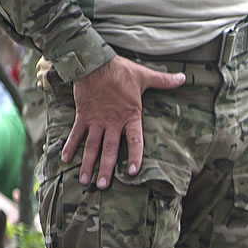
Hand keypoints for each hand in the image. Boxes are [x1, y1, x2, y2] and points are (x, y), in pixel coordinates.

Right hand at [63, 56, 186, 187]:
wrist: (93, 60)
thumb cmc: (120, 70)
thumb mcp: (144, 76)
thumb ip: (164, 81)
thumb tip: (183, 78)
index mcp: (130, 116)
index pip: (134, 140)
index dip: (133, 156)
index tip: (132, 172)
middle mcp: (112, 122)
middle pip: (109, 149)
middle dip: (106, 169)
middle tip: (103, 186)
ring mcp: (96, 120)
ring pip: (91, 146)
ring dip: (87, 164)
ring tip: (85, 181)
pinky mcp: (82, 115)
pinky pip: (75, 134)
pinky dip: (69, 146)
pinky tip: (64, 159)